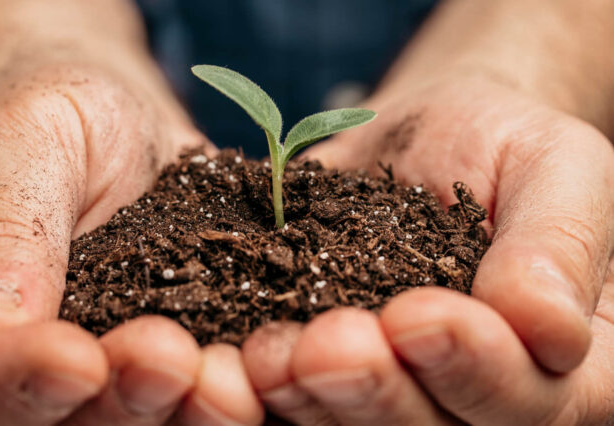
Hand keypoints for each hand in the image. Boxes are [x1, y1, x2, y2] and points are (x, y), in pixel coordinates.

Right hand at [0, 64, 266, 424]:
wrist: (119, 127)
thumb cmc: (51, 120)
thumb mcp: (16, 143)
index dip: (1, 387)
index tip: (70, 357)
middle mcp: (13, 364)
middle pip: (43, 425)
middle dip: (111, 404)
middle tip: (166, 361)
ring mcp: (96, 373)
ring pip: (126, 421)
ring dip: (179, 409)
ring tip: (225, 375)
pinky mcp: (168, 364)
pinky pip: (193, 388)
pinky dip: (230, 387)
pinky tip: (262, 366)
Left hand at [234, 74, 613, 423]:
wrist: (426, 140)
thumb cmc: (500, 144)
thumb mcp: (556, 165)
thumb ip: (560, 242)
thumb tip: (549, 327)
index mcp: (569, 362)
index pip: (534, 395)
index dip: (476, 365)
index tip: (419, 315)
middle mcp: (485, 392)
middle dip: (379, 391)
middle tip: (330, 346)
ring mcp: (407, 387)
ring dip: (315, 398)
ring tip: (273, 353)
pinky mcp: (339, 373)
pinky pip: (308, 398)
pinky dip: (274, 388)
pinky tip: (245, 358)